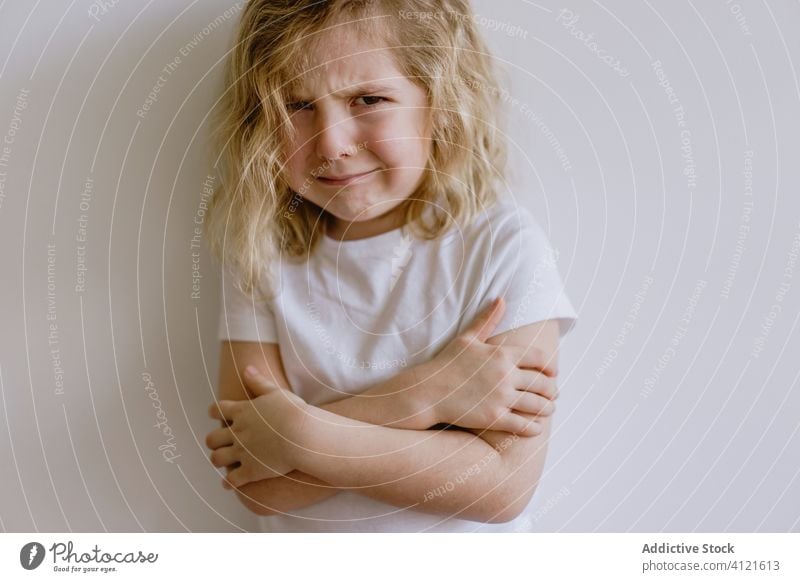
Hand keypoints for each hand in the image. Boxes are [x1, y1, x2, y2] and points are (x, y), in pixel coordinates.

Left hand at [206, 366, 308, 488]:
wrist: (302, 435)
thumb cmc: (293, 412)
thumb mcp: (276, 392)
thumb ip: (259, 382)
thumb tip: (247, 368)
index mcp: (241, 412)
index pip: (216, 410)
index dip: (214, 412)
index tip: (216, 415)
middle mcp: (237, 432)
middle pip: (212, 438)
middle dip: (214, 441)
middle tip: (219, 442)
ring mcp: (242, 452)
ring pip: (217, 459)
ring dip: (218, 460)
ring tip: (221, 462)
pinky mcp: (251, 470)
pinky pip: (231, 480)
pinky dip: (227, 483)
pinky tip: (229, 483)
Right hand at [416, 297, 557, 435]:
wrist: (428, 391)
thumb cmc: (446, 363)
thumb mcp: (468, 338)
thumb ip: (487, 319)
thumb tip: (501, 299)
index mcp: (502, 354)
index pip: (539, 358)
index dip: (550, 366)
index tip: (553, 372)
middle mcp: (505, 375)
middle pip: (542, 383)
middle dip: (552, 390)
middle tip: (554, 393)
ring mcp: (500, 398)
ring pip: (537, 405)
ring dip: (547, 408)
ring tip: (549, 409)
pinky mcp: (494, 417)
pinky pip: (523, 425)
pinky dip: (533, 428)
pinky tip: (536, 427)